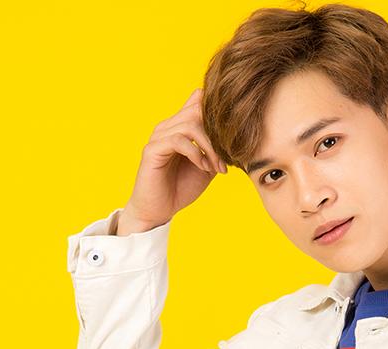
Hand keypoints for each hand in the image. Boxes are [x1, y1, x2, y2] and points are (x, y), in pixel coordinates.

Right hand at [120, 88, 226, 232]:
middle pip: (197, 109)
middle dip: (216, 135)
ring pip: (190, 124)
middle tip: (224, 160)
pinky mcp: (152, 150)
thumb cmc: (181, 188)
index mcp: (180, 127)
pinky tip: (202, 167)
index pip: (198, 101)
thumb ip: (216, 150)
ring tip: (214, 167)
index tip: (230, 142)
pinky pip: (178, 140)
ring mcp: (159, 136)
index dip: (217, 116)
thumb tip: (235, 139)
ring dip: (209, 147)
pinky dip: (196, 153)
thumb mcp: (207, 167)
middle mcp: (168, 126)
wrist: (159, 210)